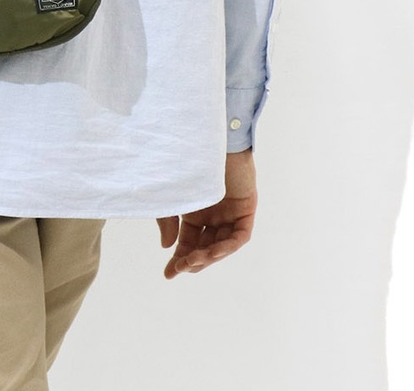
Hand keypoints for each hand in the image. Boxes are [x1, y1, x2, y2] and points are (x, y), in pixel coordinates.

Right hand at [157, 149, 256, 277]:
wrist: (206, 138)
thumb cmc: (184, 162)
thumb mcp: (171, 196)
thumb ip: (168, 221)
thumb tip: (167, 247)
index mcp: (195, 211)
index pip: (188, 242)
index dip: (180, 259)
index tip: (168, 275)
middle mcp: (213, 214)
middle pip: (205, 247)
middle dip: (193, 260)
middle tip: (181, 267)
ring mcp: (230, 212)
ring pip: (222, 245)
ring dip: (209, 256)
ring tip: (194, 261)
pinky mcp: (246, 207)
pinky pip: (240, 235)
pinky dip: (228, 246)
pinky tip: (213, 252)